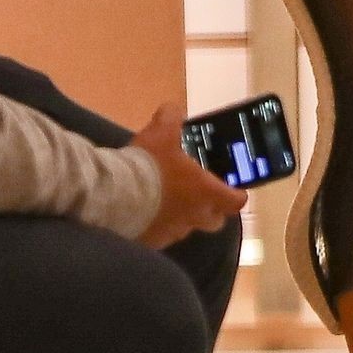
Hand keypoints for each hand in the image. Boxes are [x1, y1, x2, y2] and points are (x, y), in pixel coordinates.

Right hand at [132, 104, 245, 250]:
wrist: (116, 195)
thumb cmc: (150, 164)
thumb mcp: (162, 130)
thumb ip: (172, 117)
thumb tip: (173, 111)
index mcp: (205, 191)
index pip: (236, 201)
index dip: (236, 194)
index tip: (232, 187)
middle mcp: (195, 216)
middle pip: (215, 220)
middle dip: (211, 209)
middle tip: (199, 193)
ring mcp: (173, 233)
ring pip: (186, 227)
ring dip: (181, 216)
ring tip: (165, 199)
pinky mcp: (151, 242)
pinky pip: (161, 234)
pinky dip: (157, 225)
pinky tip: (145, 211)